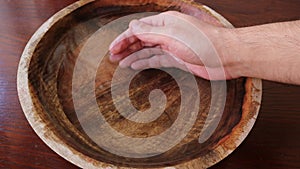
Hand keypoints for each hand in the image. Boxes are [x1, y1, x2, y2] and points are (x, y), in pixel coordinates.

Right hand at [109, 11, 238, 79]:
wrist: (225, 56)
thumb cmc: (203, 43)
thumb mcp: (172, 35)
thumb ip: (150, 32)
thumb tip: (132, 26)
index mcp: (165, 23)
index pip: (138, 29)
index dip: (123, 38)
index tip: (112, 49)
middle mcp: (167, 33)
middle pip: (141, 39)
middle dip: (126, 47)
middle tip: (112, 57)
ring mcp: (171, 46)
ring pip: (147, 50)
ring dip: (133, 55)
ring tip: (120, 63)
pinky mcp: (177, 58)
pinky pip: (157, 59)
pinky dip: (145, 62)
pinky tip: (135, 66)